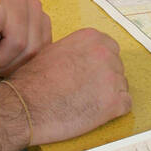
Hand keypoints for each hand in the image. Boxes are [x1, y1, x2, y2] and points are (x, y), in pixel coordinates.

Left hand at [0, 0, 51, 75]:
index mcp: (15, 1)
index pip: (17, 42)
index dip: (0, 58)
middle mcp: (32, 5)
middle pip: (30, 48)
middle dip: (9, 63)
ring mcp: (42, 18)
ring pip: (37, 54)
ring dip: (16, 65)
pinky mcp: (46, 32)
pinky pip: (42, 55)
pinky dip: (24, 63)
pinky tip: (9, 61)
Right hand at [9, 28, 131, 142]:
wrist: (25, 105)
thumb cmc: (33, 80)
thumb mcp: (54, 50)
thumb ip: (77, 50)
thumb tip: (87, 58)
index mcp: (91, 38)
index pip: (110, 48)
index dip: (100, 64)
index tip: (90, 73)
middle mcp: (105, 53)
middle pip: (117, 67)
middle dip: (105, 79)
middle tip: (86, 91)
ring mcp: (112, 77)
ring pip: (121, 85)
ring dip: (108, 94)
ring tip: (85, 102)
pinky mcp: (114, 102)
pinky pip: (125, 104)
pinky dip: (113, 111)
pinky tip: (95, 112)